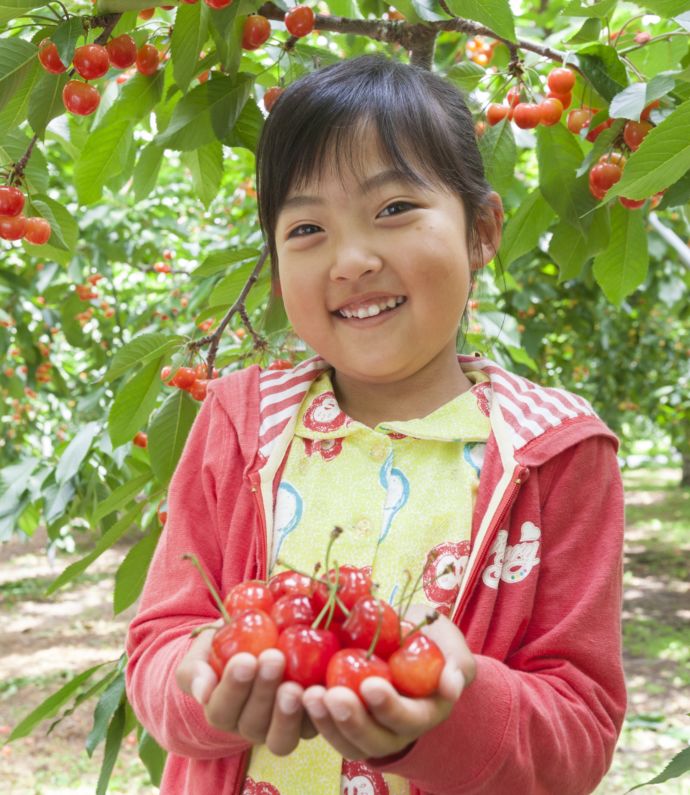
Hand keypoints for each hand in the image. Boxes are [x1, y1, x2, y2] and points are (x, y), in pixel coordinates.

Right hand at [175, 623, 316, 755]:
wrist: (256, 644)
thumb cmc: (226, 647)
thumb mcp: (203, 653)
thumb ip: (196, 671)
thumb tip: (202, 692)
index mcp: (222, 712)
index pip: (222, 710)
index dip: (233, 688)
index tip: (244, 659)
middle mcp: (250, 726)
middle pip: (253, 723)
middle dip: (263, 691)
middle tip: (273, 658)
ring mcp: (280, 728)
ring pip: (281, 737)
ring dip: (287, 713)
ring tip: (293, 686)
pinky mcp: (309, 722)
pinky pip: (315, 726)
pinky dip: (319, 712)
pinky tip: (321, 689)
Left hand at [302, 604, 475, 759]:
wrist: (405, 639)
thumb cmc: (431, 639)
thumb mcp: (450, 644)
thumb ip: (456, 662)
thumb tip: (451, 683)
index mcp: (425, 713)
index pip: (408, 720)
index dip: (390, 708)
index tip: (371, 685)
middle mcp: (396, 731)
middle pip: (373, 739)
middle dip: (351, 720)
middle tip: (331, 695)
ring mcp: (367, 729)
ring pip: (346, 740)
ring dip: (325, 721)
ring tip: (308, 695)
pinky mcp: (343, 720)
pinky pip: (327, 726)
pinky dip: (310, 713)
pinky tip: (294, 690)